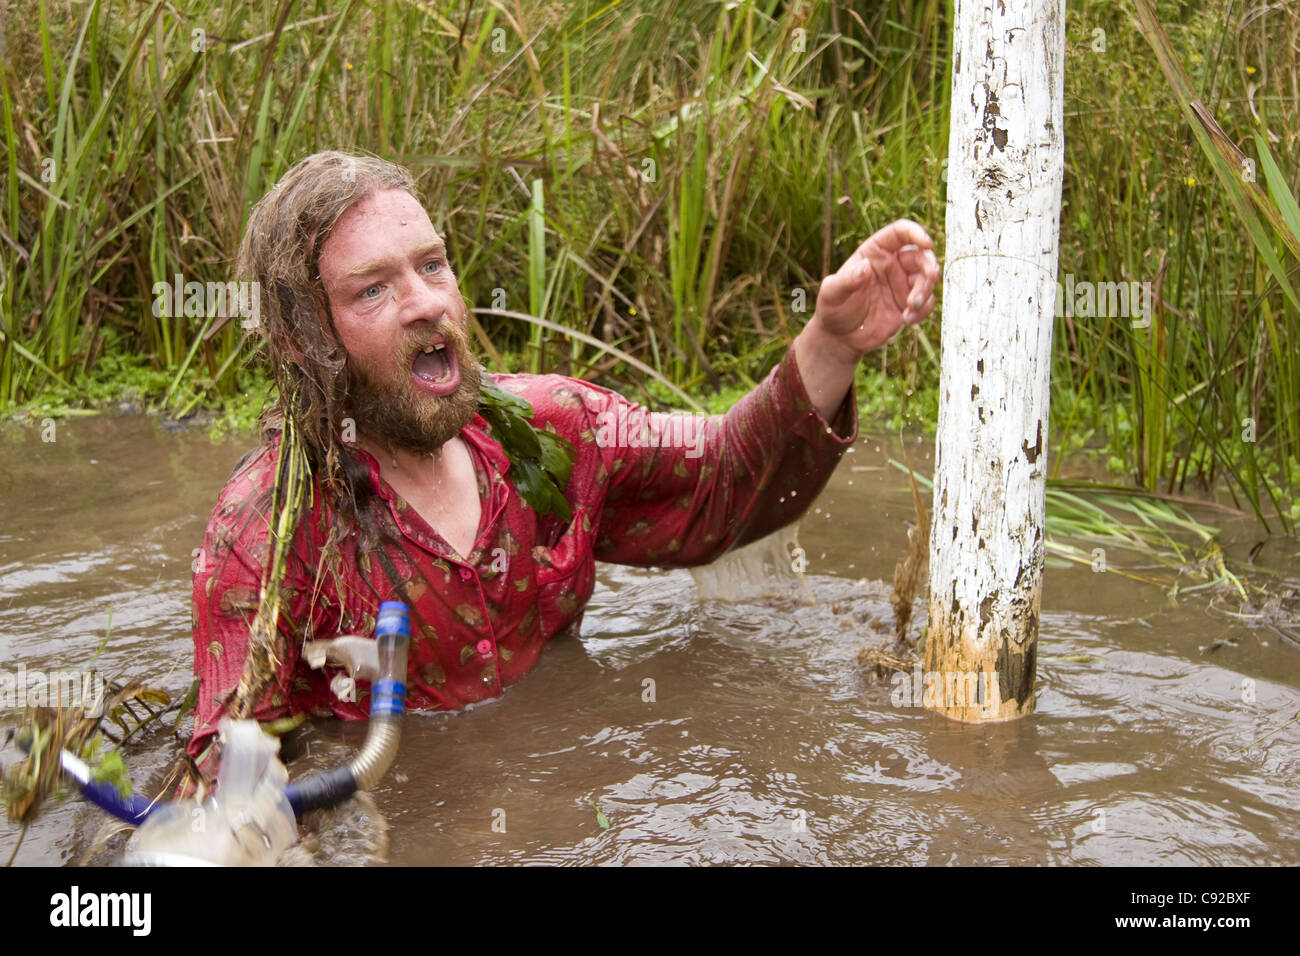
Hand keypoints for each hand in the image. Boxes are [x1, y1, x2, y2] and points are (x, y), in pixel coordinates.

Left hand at [811, 219, 940, 358]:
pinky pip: (927, 302)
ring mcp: (902, 284)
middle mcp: (892, 264)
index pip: (899, 233)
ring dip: (926, 291)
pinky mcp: (908, 304)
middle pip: (920, 255)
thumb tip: (864, 266)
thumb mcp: (832, 293)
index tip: (927, 243)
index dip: (915, 232)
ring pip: (927, 278)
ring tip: (911, 307)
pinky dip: (923, 310)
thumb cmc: (833, 309)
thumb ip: (846, 280)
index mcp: (875, 252)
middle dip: (929, 265)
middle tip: (930, 278)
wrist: (840, 337)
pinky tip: (907, 319)